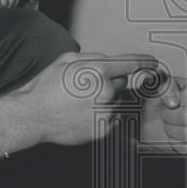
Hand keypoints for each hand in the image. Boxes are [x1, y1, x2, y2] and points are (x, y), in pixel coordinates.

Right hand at [22, 51, 158, 145]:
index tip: (153, 64)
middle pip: (123, 83)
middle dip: (111, 83)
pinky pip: (113, 118)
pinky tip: (83, 113)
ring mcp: (106, 112)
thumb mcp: (68, 60)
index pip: (133, 64)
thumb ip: (93, 58)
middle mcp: (107, 91)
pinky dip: (104, 115)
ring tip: (82, 102)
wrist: (34, 115)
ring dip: (107, 100)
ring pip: (118, 102)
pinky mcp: (103, 129)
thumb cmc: (47, 87)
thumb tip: (109, 62)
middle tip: (88, 87)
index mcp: (99, 71)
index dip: (145, 62)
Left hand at [139, 75, 186, 153]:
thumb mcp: (155, 90)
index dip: (174, 100)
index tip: (166, 101)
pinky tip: (171, 136)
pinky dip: (175, 143)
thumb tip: (174, 101)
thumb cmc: (155, 104)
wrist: (147, 123)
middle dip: (170, 116)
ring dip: (171, 130)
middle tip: (164, 113)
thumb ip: (166, 88)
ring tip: (168, 124)